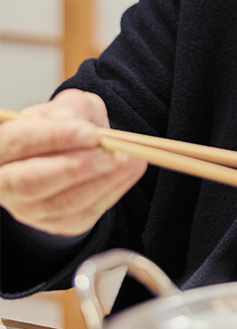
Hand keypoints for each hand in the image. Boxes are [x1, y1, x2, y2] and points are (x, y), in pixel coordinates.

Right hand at [0, 89, 145, 236]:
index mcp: (0, 146)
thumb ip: (71, 107)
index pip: (16, 142)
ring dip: (101, 181)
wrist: (78, 151)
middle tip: (111, 154)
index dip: (53, 137)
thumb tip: (71, 119)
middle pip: (29, 182)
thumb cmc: (67, 125)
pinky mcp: (57, 223)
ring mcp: (28, 208)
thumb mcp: (70, 105)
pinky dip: (111, 191)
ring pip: (61, 203)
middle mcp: (5, 182)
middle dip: (75, 168)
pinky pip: (83, 213)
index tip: (91, 133)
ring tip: (131, 160)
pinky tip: (130, 172)